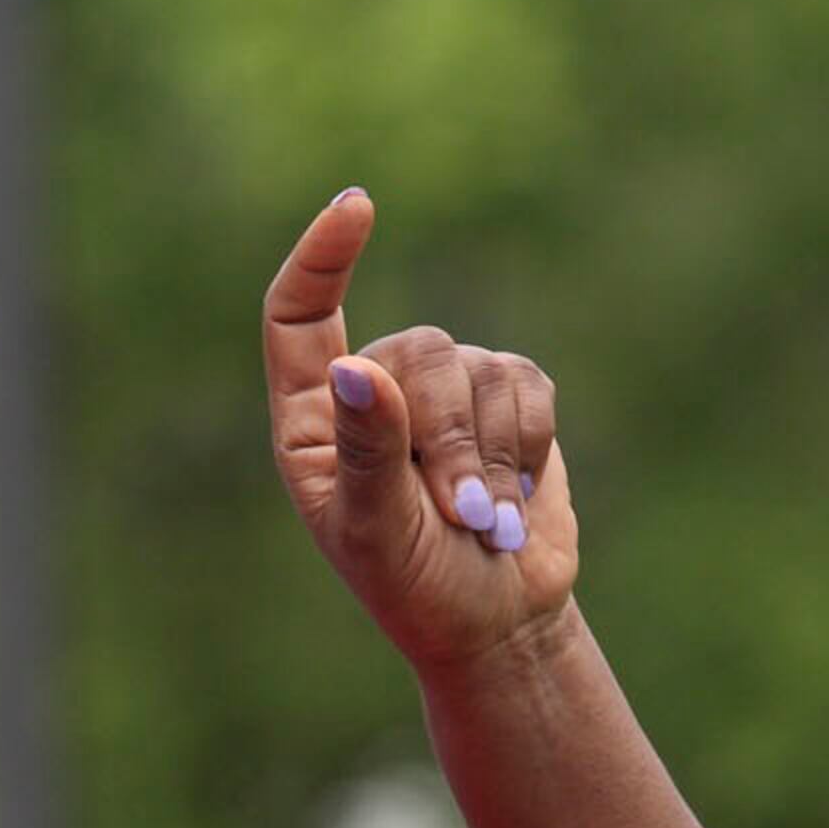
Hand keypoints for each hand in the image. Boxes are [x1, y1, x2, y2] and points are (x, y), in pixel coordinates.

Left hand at [263, 187, 577, 667]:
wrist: (498, 622)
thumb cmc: (419, 589)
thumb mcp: (379, 533)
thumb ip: (368, 453)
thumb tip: (356, 367)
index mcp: (313, 421)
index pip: (300, 315)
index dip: (322, 257)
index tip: (357, 205)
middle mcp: (372, 389)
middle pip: (416, 349)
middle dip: (450, 435)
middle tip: (461, 516)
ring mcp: (442, 390)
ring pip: (478, 366)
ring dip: (492, 454)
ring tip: (486, 524)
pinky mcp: (508, 396)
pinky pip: (528, 381)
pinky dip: (529, 444)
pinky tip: (516, 497)